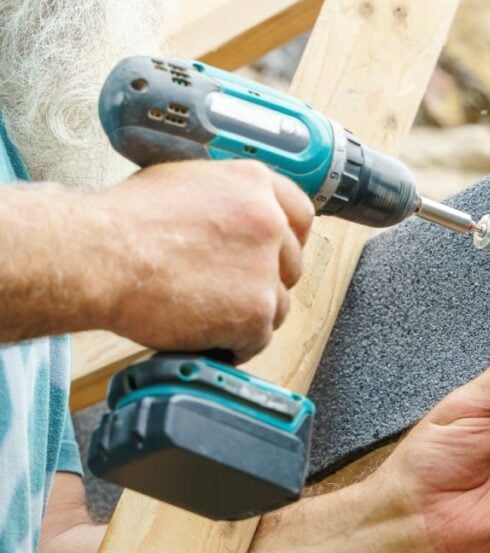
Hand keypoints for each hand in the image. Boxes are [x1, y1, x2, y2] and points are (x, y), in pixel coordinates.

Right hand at [96, 160, 313, 360]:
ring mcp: (266, 267)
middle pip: (290, 264)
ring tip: (207, 315)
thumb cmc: (125, 222)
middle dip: (264, 281)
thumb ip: (225, 200)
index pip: (301, 214)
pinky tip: (206, 337)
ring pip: (278, 305)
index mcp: (255, 184)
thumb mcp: (184, 184)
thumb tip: (234, 218)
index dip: (287, 240)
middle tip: (226, 291)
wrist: (100, 256)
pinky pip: (258, 338)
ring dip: (248, 315)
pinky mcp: (255, 310)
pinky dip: (234, 344)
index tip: (275, 257)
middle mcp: (269, 222)